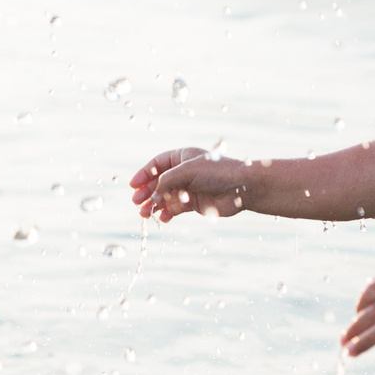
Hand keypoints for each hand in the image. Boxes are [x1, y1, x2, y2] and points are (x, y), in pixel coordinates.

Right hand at [128, 147, 248, 221]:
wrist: (241, 187)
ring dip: (154, 205)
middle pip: (158, 181)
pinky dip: (167, 213)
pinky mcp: (194, 203)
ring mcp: (189, 188)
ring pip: (165, 196)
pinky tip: (162, 217)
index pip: (157, 164)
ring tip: (144, 214)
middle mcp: (184, 172)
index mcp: (182, 157)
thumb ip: (165, 181)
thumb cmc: (216, 172)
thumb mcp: (186, 171)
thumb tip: (151, 196)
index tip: (133, 186)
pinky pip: (175, 208)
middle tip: (136, 202)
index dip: (144, 174)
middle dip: (146, 191)